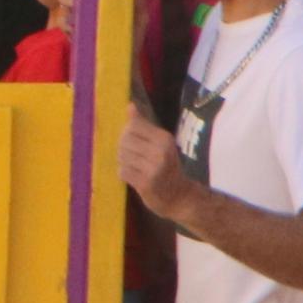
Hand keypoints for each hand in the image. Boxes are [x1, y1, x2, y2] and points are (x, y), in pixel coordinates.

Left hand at [121, 101, 198, 222]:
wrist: (180, 197)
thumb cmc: (167, 166)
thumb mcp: (160, 143)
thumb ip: (143, 125)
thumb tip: (129, 106)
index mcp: (164, 139)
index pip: (133, 126)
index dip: (127, 132)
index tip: (134, 140)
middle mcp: (160, 152)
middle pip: (124, 141)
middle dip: (124, 148)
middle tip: (134, 156)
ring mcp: (153, 169)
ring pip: (122, 156)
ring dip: (124, 161)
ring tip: (136, 166)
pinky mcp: (145, 184)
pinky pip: (122, 172)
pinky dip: (125, 173)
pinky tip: (135, 176)